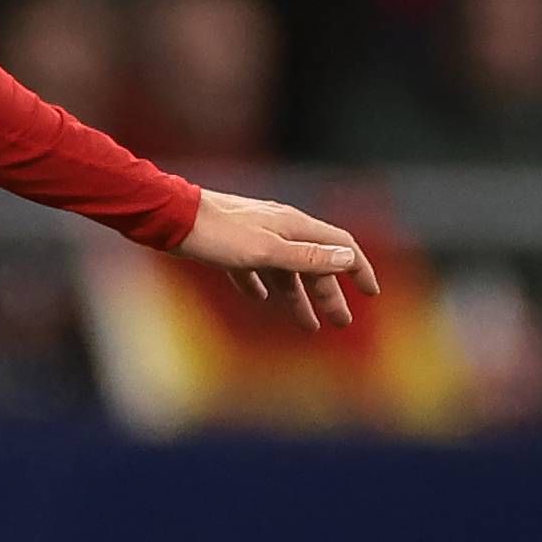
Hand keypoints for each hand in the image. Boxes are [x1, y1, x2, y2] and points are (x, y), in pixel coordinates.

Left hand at [173, 188, 374, 330]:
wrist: (170, 216)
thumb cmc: (219, 234)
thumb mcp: (268, 250)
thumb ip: (307, 256)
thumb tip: (348, 258)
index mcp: (294, 226)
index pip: (340, 246)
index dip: (358, 269)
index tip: (372, 293)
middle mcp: (279, 227)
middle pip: (313, 263)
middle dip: (328, 294)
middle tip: (340, 323)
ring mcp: (253, 236)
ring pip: (284, 270)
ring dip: (297, 297)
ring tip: (307, 325)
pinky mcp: (228, 246)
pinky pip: (253, 269)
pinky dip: (260, 284)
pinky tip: (259, 298)